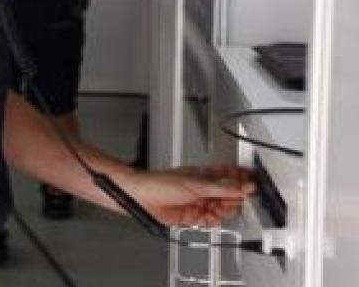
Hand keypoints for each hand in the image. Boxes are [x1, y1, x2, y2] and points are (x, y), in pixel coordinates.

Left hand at [128, 165, 254, 226]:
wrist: (142, 198)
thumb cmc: (160, 183)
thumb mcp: (196, 184)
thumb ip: (223, 188)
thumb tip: (245, 186)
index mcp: (207, 175)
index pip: (233, 177)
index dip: (244, 182)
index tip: (254, 187)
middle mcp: (206, 189)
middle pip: (232, 196)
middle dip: (234, 200)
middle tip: (230, 201)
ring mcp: (201, 203)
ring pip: (223, 210)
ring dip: (222, 212)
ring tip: (214, 209)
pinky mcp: (195, 217)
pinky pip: (212, 222)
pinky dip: (212, 221)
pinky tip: (208, 218)